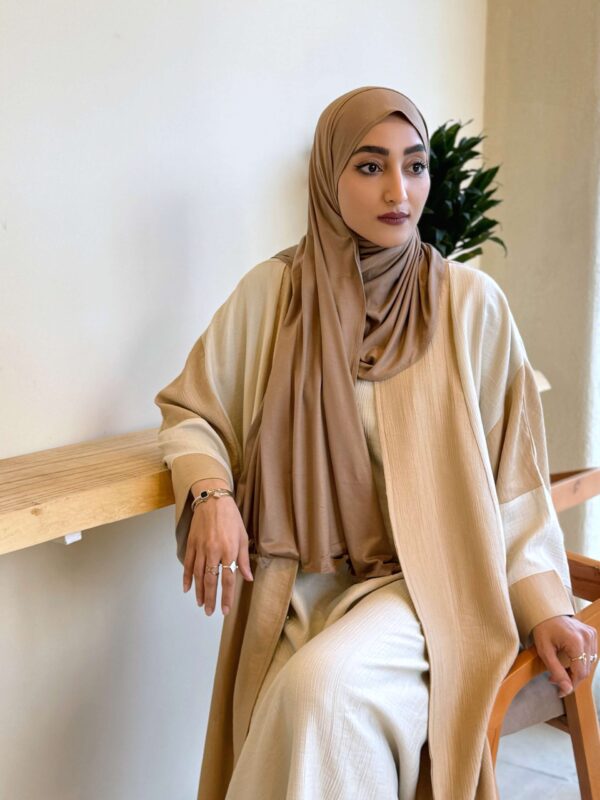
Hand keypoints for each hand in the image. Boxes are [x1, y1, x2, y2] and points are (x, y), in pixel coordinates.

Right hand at [183, 482, 253, 615]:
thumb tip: (248, 577)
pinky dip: (187, 578)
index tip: (225, 610)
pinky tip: (187, 588)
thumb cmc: (231, 517)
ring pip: (198, 575)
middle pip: (211, 581)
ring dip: (199, 591)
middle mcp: (213, 552)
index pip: (228, 579)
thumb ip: (244, 559)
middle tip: (210, 612)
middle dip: (211, 599)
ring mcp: (200, 548)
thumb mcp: (243, 536)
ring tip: (201, 603)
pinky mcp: (192, 544)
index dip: (226, 597)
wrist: (212, 500)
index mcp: (229, 550)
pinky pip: (189, 565)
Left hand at [531, 615, 597, 696]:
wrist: (545, 611)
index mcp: (576, 642)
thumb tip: (567, 690)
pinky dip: (581, 661)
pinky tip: (569, 660)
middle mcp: (587, 638)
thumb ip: (556, 671)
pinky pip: (591, 654)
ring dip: (576, 670)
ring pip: (589, 664)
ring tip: (561, 669)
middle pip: (585, 669)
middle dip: (571, 678)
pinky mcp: (592, 633)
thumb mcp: (545, 651)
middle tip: (555, 678)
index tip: (560, 692)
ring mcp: (591, 634)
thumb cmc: (542, 629)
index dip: (571, 685)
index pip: (580, 673)